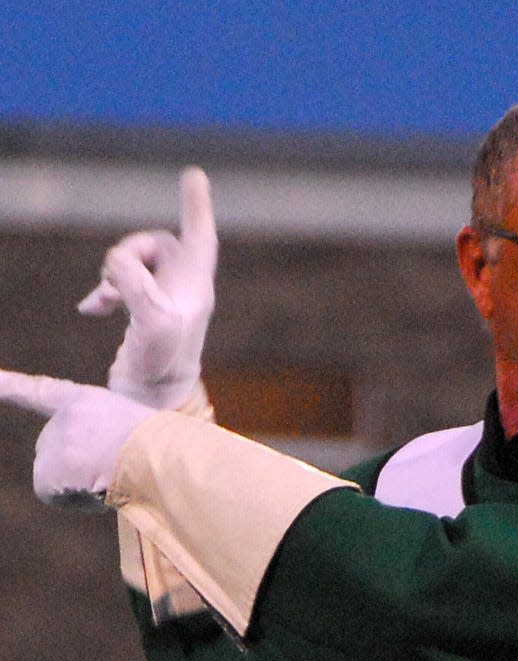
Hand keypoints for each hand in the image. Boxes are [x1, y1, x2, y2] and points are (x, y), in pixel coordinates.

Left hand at [0, 369, 153, 508]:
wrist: (152, 453)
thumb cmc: (162, 451)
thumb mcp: (138, 434)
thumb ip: (107, 444)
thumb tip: (97, 479)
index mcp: (86, 401)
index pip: (42, 393)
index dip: (10, 387)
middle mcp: (63, 415)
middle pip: (56, 454)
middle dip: (76, 469)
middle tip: (112, 470)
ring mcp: (54, 440)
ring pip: (56, 477)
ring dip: (80, 486)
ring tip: (111, 478)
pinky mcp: (48, 466)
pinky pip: (54, 495)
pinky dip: (74, 501)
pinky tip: (99, 490)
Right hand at [78, 167, 217, 409]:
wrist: (150, 401)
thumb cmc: (159, 364)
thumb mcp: (152, 321)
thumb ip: (135, 284)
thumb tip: (116, 262)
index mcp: (195, 285)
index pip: (199, 235)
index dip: (195, 205)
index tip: (193, 175)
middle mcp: (184, 289)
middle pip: (155, 244)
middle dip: (128, 254)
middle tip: (113, 282)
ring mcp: (165, 301)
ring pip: (135, 264)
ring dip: (113, 276)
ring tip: (103, 302)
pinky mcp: (145, 314)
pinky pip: (122, 286)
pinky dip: (104, 292)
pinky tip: (91, 309)